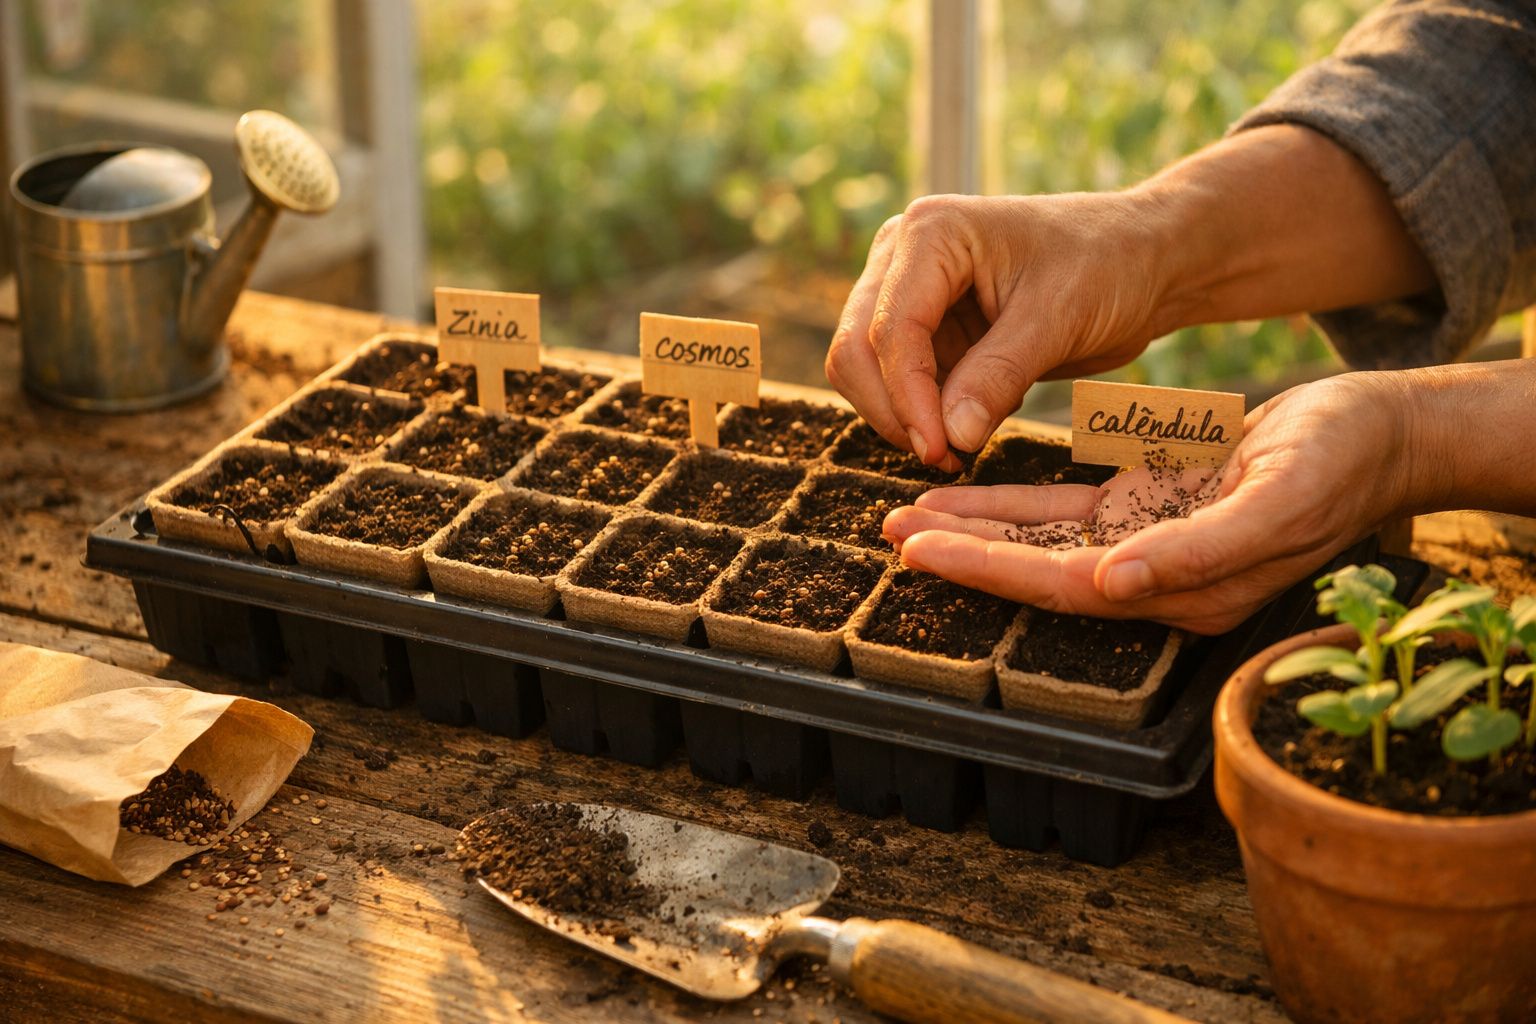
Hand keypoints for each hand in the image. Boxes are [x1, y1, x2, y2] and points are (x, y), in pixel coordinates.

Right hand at [824, 192, 1178, 469]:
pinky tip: (974, 422)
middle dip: (895, 411)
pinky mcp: (925, 329)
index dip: (907, 397)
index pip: (890, 328)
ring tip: (962, 445)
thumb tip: (949, 438)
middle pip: (857, 350)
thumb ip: (998, 376)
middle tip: (945, 457)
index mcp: (932, 233)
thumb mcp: (1058, 319)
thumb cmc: (1110, 265)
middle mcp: (903, 256)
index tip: (940, 449)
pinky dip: (925, 414)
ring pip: (866, 372)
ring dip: (904, 417)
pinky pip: (900, 384)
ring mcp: (908, 292)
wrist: (1142, 262)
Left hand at [882, 373, 1416, 633]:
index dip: (992, 572)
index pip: (1064, 588)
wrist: (1378, 432)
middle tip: (890, 539)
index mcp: (1184, 591)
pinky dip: (1007, 507)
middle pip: (1035, 574)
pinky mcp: (1141, 508)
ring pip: (1037, 545)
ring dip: (972, 532)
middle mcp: (1153, 579)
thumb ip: (1197, 552)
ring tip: (903, 521)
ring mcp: (1143, 544)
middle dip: (962, 557)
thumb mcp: (1279, 503)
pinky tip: (958, 496)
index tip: (926, 552)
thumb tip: (1112, 585)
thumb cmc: (1341, 465)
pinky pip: (1059, 513)